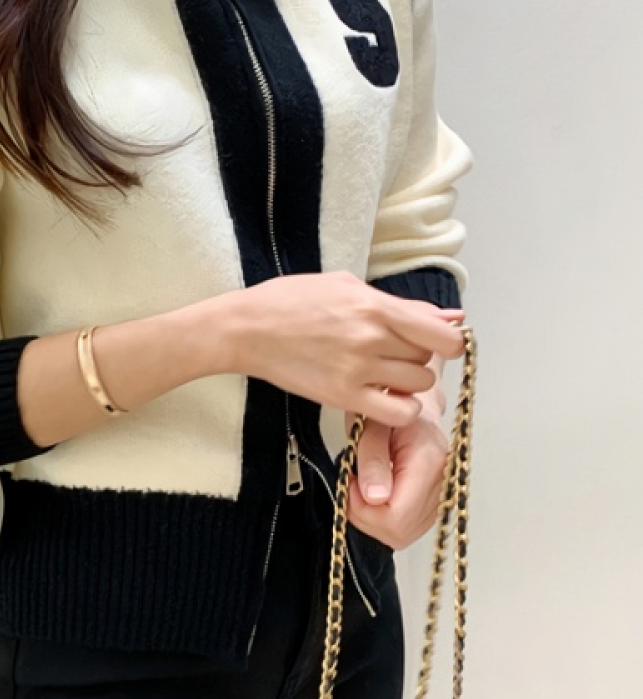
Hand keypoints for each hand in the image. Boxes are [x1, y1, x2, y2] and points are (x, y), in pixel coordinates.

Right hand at [233, 271, 465, 428]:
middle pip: (428, 358)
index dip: (449, 340)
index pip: (442, 333)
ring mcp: (357, 370)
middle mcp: (371, 338)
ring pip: (417, 385)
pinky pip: (398, 413)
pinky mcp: (342, 396)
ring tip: (383, 371)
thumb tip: (451, 317)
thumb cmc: (290, 300)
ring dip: (408, 380)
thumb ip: (401, 304)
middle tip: (392, 350)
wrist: (247, 328)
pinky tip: (383, 395)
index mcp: (374, 306)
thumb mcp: (346, 286)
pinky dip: (400, 408)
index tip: (437, 340)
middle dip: (417, 355)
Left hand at [343, 391, 449, 550]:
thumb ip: (371, 460)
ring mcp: (443, 493)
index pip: (397, 516)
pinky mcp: (437, 500)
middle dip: (367, 517)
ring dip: (374, 519)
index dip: (365, 511)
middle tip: (353, 486)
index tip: (350, 486)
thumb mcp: (369, 425)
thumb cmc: (388, 405)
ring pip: (403, 535)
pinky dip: (386, 517)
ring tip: (364, 486)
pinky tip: (377, 493)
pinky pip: (408, 527)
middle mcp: (443, 481)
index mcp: (429, 461)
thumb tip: (375, 498)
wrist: (411, 400)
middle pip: (400, 531)